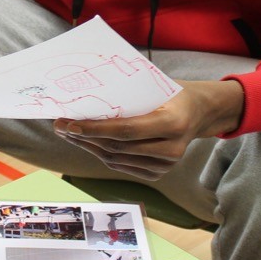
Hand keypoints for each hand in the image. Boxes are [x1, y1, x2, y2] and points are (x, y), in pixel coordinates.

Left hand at [52, 79, 243, 180]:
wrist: (200, 112)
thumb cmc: (174, 92)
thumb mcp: (157, 85)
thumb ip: (129, 93)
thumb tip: (87, 91)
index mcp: (174, 123)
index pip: (126, 130)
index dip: (95, 129)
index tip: (69, 124)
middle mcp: (172, 149)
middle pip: (117, 147)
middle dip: (84, 138)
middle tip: (60, 126)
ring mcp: (166, 165)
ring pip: (116, 160)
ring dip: (88, 147)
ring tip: (67, 134)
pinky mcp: (158, 173)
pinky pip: (121, 166)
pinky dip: (101, 155)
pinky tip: (86, 143)